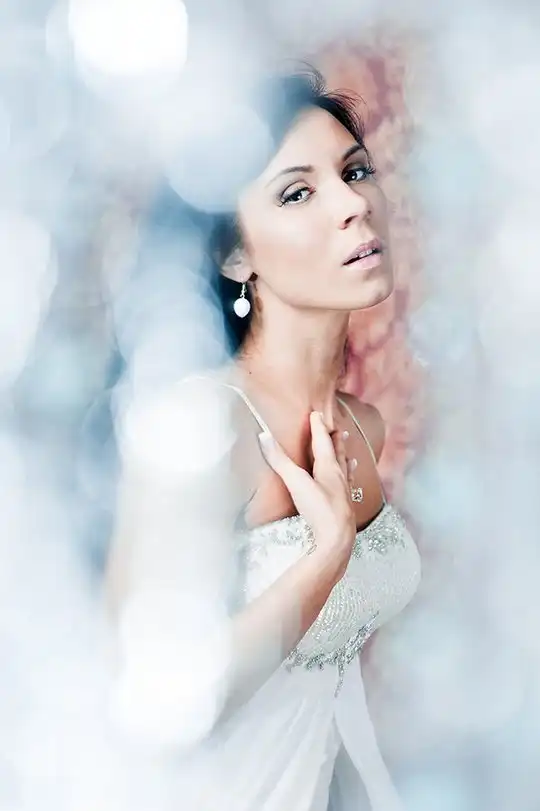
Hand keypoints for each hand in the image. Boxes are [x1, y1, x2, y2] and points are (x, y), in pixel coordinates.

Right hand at [258, 411, 356, 578]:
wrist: (337, 539)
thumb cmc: (319, 509)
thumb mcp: (296, 483)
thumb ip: (280, 461)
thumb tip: (263, 436)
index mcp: (329, 467)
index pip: (323, 442)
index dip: (318, 427)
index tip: (316, 414)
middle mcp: (340, 478)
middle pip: (338, 454)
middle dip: (336, 442)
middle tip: (339, 430)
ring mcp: (344, 494)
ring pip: (346, 472)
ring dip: (346, 461)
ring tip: (351, 456)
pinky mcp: (345, 509)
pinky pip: (348, 490)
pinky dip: (348, 484)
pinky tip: (349, 489)